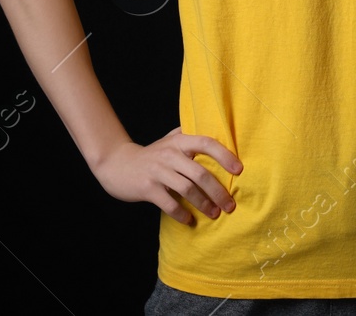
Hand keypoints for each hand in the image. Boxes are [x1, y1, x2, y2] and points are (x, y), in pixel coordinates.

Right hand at [91, 127, 242, 224]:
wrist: (116, 163)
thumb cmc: (151, 154)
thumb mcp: (169, 140)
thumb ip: (189, 137)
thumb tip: (219, 135)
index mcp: (179, 141)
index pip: (206, 143)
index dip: (224, 155)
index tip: (239, 170)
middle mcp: (169, 154)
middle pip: (200, 173)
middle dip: (218, 191)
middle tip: (230, 205)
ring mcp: (158, 171)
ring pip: (187, 189)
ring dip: (204, 204)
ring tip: (214, 214)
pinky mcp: (147, 188)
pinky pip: (169, 203)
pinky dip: (181, 214)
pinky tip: (189, 220)